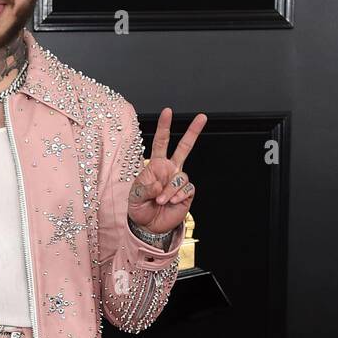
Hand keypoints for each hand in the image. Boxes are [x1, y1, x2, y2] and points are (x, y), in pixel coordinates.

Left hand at [127, 108, 206, 236]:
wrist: (149, 226)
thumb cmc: (139, 208)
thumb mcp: (135, 198)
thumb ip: (145, 189)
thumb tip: (159, 184)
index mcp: (155, 166)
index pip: (160, 143)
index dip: (164, 127)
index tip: (168, 112)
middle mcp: (170, 170)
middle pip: (184, 147)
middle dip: (193, 132)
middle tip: (202, 117)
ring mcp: (179, 181)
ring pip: (181, 176)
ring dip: (170, 190)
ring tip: (161, 201)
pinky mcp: (186, 193)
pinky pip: (187, 188)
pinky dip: (178, 195)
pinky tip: (172, 202)